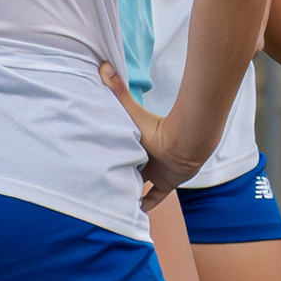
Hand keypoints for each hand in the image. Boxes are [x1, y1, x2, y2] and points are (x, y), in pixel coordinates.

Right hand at [100, 61, 207, 209]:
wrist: (187, 141)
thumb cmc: (158, 127)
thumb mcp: (131, 112)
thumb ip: (118, 90)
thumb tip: (103, 65)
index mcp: (135, 145)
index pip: (119, 153)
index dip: (109, 158)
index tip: (93, 164)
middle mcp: (145, 161)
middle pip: (128, 171)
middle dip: (116, 177)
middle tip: (97, 186)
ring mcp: (156, 174)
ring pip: (138, 187)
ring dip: (128, 194)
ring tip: (110, 204)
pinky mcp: (166, 186)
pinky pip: (153, 200)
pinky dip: (144, 208)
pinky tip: (132, 216)